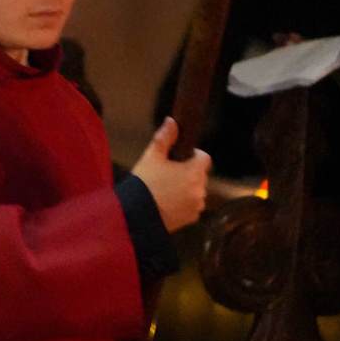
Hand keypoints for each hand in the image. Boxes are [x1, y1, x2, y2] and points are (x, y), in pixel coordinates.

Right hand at [131, 117, 210, 232]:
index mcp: (194, 172)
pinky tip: (168, 204)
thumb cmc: (144, 183)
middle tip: (168, 175)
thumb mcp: (151, 157)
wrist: (135, 215)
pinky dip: (184, 204)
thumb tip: (172, 121)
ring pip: (196, 191)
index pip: (204, 158)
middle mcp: (200, 189)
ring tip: (166, 191)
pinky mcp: (191, 219)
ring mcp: (196, 205)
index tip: (179, 158)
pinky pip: (192, 207)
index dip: (193, 155)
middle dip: (188, 173)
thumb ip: (164, 138)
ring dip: (187, 189)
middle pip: (200, 175)